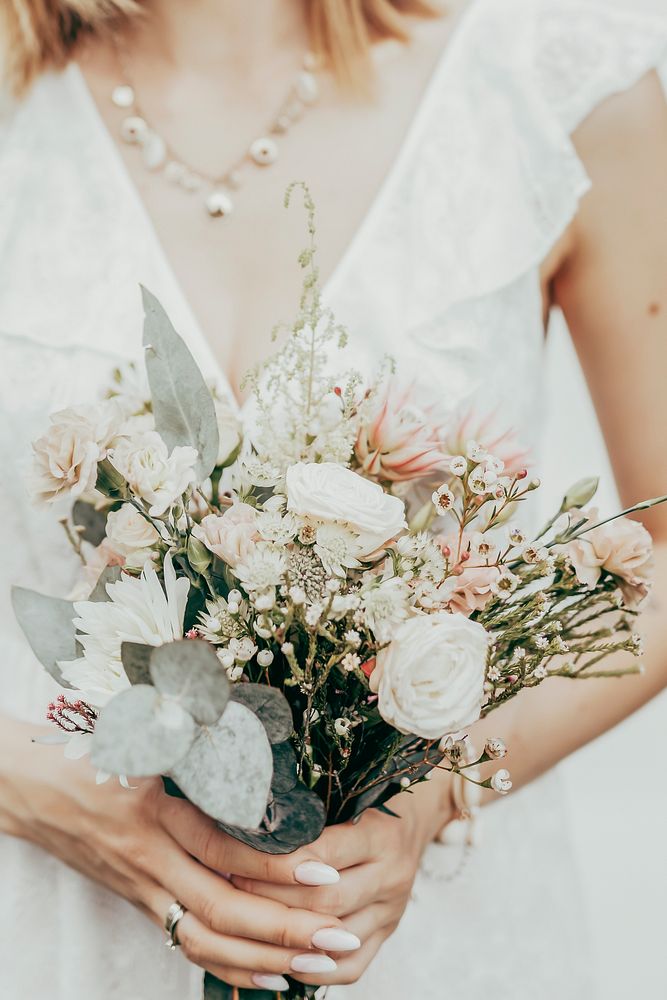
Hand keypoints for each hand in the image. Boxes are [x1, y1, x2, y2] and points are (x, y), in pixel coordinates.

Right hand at [0, 717, 361, 991]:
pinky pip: (188, 942)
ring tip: (317, 964)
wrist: (29, 787)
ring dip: (264, 957)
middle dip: (284, 928)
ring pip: (205, 940)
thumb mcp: (140, 737)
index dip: (274, 864)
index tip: (324, 868)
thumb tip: (255, 738)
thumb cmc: (89, 753)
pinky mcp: (140, 901)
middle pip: (220, 908)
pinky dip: (231, 964)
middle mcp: (148, 859)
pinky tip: (271, 974)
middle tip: (337, 936)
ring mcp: (142, 887)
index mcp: (153, 812)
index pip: (222, 849)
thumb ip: (193, 739)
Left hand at [231, 771, 454, 987]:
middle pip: (327, 901)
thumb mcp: (345, 794)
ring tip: (247, 926)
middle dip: (273, 899)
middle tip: (233, 891)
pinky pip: (352, 967)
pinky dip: (315, 969)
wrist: (413, 819)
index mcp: (380, 834)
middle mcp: (391, 874)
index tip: (239, 860)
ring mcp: (391, 910)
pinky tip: (283, 959)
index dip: (278, 862)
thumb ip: (309, 811)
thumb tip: (250, 824)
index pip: (323, 855)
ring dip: (288, 936)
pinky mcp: (387, 934)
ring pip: (335, 938)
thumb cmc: (367, 801)